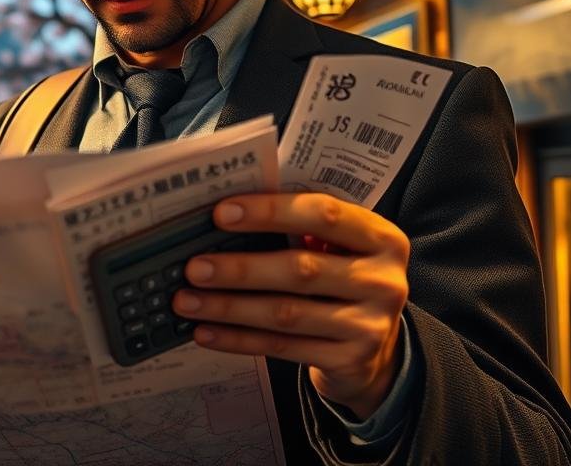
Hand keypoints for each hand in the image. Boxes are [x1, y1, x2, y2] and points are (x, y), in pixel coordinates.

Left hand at [172, 193, 409, 418]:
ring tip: (186, 301)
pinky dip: (238, 339)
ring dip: (229, 307)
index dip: (271, 211)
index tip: (222, 213)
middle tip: (194, 267)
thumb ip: (301, 227)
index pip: (324, 214)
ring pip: (286, 314)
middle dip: (240, 268)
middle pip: (301, 270)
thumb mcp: (338, 248)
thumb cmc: (342, 278)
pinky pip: (282, 348)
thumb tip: (225, 214)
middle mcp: (383, 281)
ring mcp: (369, 325)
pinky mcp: (349, 360)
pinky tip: (205, 332)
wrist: (377, 349)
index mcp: (381, 238)